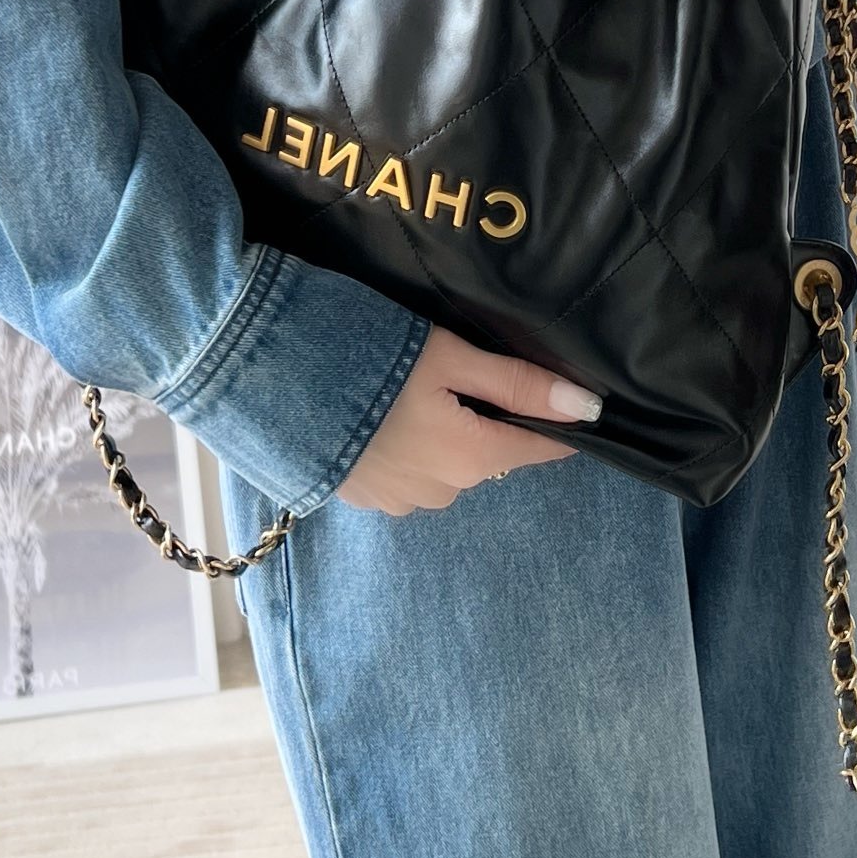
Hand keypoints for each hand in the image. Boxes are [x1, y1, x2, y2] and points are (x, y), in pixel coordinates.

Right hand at [335, 323, 603, 516]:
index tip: (551, 391)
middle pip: (488, 450)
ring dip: (441, 433)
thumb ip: (517, 382)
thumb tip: (588, 406)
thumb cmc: (369, 358)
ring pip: (446, 464)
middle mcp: (443, 491)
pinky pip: (406, 472)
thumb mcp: (449, 356)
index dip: (553, 419)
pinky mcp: (361, 497)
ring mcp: (398, 501)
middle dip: (483, 416)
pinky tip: (378, 412)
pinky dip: (404, 445)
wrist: (269, 380)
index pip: (539, 446)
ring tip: (405, 387)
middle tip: (448, 368)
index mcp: (471, 457)